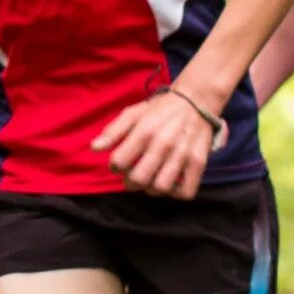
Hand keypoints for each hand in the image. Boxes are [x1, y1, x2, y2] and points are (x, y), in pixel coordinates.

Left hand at [93, 85, 221, 200]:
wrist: (196, 100)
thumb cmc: (161, 109)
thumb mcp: (134, 112)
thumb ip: (113, 130)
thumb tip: (94, 148)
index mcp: (145, 130)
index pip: (119, 162)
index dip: (115, 166)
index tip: (120, 164)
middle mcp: (164, 144)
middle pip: (139, 179)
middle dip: (130, 182)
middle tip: (132, 176)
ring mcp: (183, 154)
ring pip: (160, 188)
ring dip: (150, 189)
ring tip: (150, 180)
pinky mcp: (199, 163)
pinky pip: (185, 191)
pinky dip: (175, 193)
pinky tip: (170, 184)